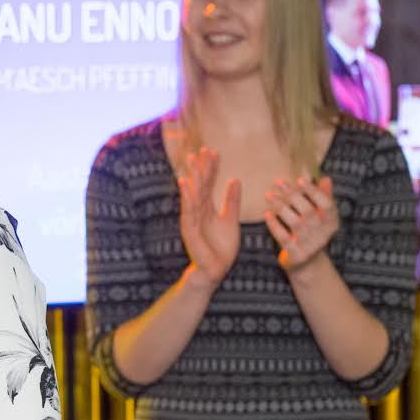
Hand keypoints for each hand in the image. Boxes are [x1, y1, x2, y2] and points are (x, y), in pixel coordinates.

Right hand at [177, 147, 240, 287]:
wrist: (215, 270)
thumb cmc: (222, 248)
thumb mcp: (231, 220)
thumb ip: (232, 201)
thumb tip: (235, 180)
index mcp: (207, 208)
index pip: (209, 184)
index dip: (212, 168)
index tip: (214, 152)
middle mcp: (198, 211)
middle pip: (199, 185)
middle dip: (200, 168)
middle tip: (201, 149)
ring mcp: (192, 219)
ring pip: (192, 194)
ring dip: (192, 177)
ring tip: (192, 161)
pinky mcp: (189, 229)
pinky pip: (188, 209)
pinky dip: (186, 196)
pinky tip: (185, 183)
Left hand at [264, 175, 339, 272]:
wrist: (306, 264)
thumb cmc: (312, 233)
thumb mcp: (321, 218)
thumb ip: (324, 198)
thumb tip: (326, 178)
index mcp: (332, 223)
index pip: (327, 205)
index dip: (314, 192)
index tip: (300, 179)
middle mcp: (323, 235)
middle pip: (309, 212)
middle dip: (293, 195)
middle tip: (278, 183)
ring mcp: (309, 246)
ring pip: (295, 223)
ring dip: (281, 207)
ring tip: (269, 195)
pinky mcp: (295, 254)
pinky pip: (283, 237)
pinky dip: (274, 225)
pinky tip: (267, 214)